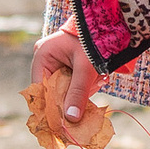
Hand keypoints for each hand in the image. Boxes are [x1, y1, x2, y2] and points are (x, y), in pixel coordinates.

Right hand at [25, 26, 115, 148]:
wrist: (109, 26)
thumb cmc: (94, 41)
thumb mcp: (87, 68)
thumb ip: (78, 92)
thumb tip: (71, 119)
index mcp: (42, 56)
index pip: (40, 89)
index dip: (50, 106)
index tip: (62, 122)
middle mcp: (44, 61)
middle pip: (51, 91)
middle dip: (69, 98)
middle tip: (86, 102)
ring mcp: (54, 64)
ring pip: (62, 90)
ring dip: (79, 92)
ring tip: (97, 80)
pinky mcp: (65, 67)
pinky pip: (70, 85)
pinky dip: (82, 87)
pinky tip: (96, 80)